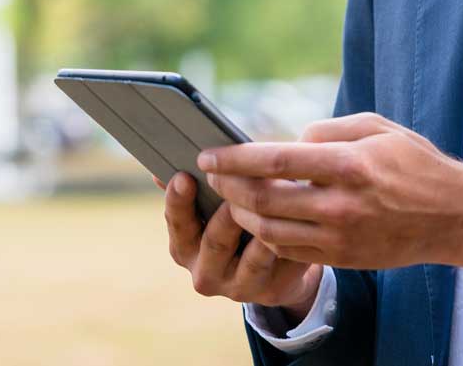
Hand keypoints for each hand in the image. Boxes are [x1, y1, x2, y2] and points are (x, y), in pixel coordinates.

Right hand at [158, 171, 322, 322]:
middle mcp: (205, 272)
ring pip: (254, 256)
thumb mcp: (213, 208)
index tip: (184, 176)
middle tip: (240, 186)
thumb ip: (197, 189)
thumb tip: (160, 171)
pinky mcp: (270, 291)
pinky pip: (284, 262)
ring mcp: (238, 287)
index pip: (177, 223)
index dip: (179, 200)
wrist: (273, 271)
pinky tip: (303, 218)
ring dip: (268, 227)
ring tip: (280, 199)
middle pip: (216, 240)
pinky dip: (293, 239)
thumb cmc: (237, 225)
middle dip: (229, 211)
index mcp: (184, 247)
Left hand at [197, 112, 462, 272]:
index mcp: (349, 164)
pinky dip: (267, 236)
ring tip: (232, 198)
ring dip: (243, 216)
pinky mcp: (343, 258)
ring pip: (271, 232)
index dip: (235, 158)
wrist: (454, 216)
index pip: (277, 160)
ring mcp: (341, 236)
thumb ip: (328, 131)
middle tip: (211, 175)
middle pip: (265, 200)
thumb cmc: (415, 163)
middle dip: (229, 188)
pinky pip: (291, 251)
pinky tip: (260, 220)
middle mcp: (341, 204)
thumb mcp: (378, 128)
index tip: (208, 154)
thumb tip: (289, 141)